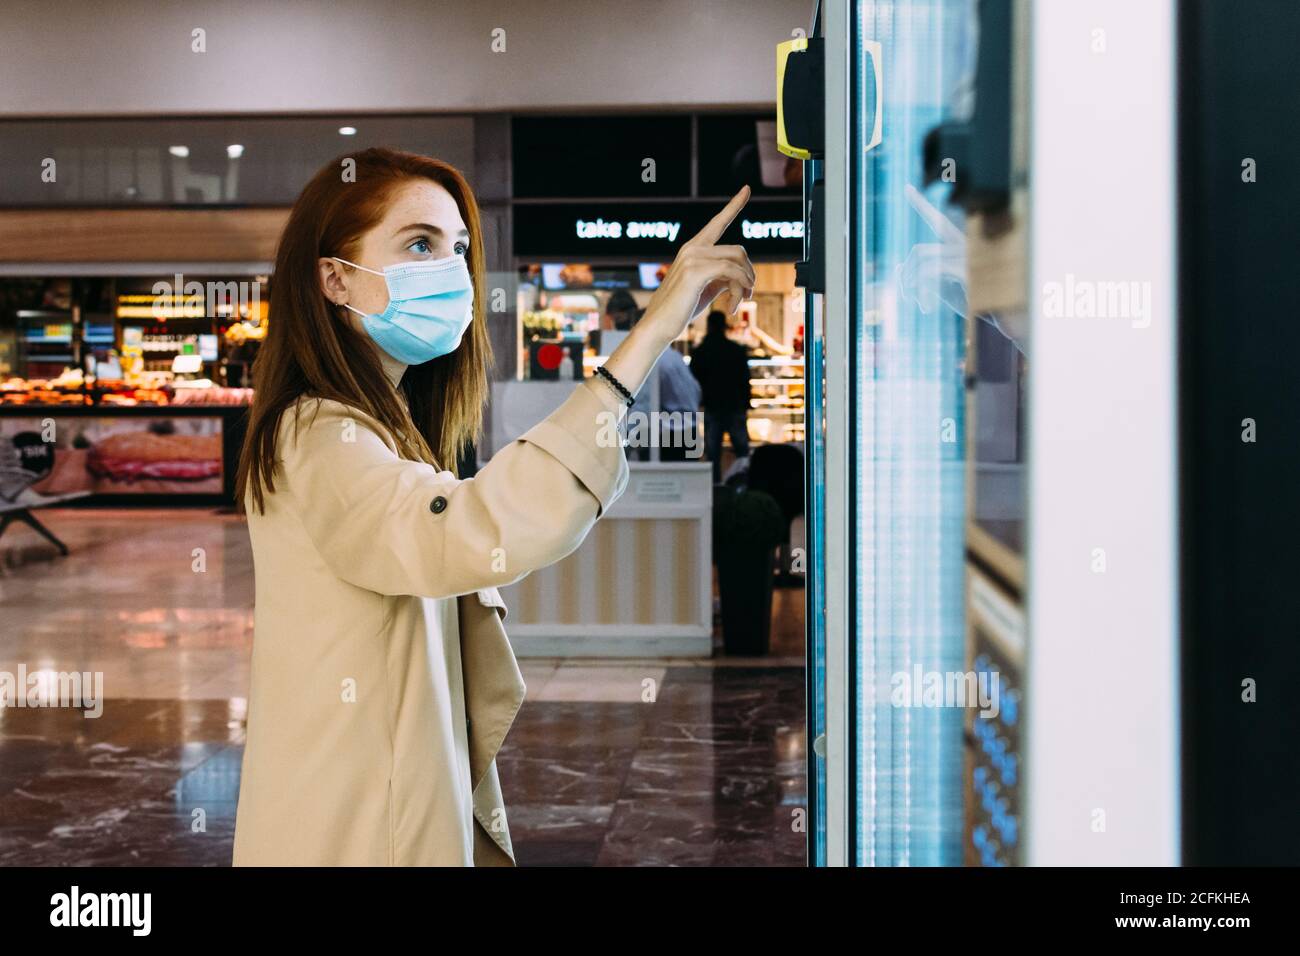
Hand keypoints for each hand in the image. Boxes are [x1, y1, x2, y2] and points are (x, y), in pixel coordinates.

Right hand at [641, 186, 754, 344]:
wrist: (658, 326)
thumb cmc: (681, 309)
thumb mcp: (707, 289)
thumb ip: (723, 277)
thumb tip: (742, 277)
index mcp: (693, 249)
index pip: (718, 223)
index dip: (734, 205)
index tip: (746, 189)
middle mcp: (692, 248)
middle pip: (738, 250)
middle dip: (749, 274)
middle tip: (747, 296)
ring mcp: (692, 258)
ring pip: (737, 260)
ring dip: (746, 284)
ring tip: (737, 304)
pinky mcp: (695, 271)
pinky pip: (731, 271)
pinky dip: (740, 288)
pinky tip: (733, 305)